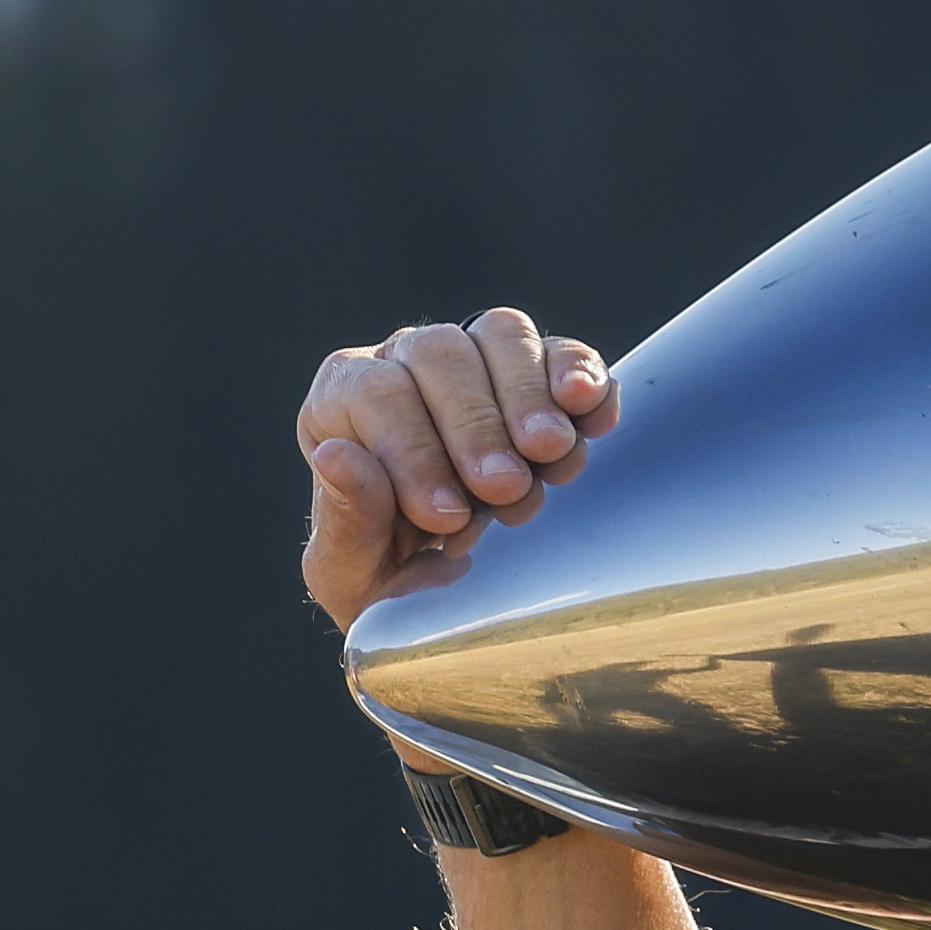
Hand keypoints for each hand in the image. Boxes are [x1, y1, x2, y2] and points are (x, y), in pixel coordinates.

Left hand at [299, 308, 616, 625]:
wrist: (448, 594)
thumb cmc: (386, 580)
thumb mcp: (354, 573)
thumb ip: (346, 521)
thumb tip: (338, 458)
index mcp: (342, 400)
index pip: (374, 395)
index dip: (412, 451)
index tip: (446, 517)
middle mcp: (404, 361)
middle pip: (439, 352)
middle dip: (476, 425)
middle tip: (503, 488)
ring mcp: (474, 357)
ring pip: (501, 335)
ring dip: (529, 396)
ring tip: (548, 454)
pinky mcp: (538, 372)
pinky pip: (563, 353)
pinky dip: (582, 375)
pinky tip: (593, 414)